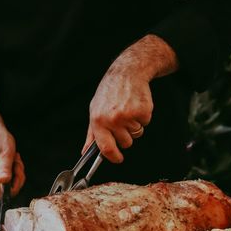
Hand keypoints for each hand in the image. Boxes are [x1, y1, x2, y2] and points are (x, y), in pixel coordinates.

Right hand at [0, 124, 24, 198]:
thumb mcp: (5, 153)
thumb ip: (5, 168)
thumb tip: (4, 182)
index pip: (2, 194)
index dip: (13, 186)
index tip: (16, 171)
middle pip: (8, 190)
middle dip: (17, 176)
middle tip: (15, 161)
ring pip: (10, 184)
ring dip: (16, 171)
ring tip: (12, 158)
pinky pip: (8, 179)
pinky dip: (13, 170)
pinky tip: (10, 160)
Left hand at [83, 35, 177, 162]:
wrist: (127, 72)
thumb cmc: (109, 92)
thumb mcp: (94, 111)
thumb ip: (92, 134)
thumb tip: (85, 151)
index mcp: (98, 121)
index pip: (106, 148)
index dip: (113, 157)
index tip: (118, 158)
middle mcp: (112, 119)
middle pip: (126, 143)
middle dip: (126, 134)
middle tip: (122, 119)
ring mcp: (128, 115)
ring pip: (137, 134)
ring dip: (135, 125)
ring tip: (128, 110)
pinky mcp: (142, 111)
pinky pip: (145, 123)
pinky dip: (143, 116)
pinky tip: (136, 105)